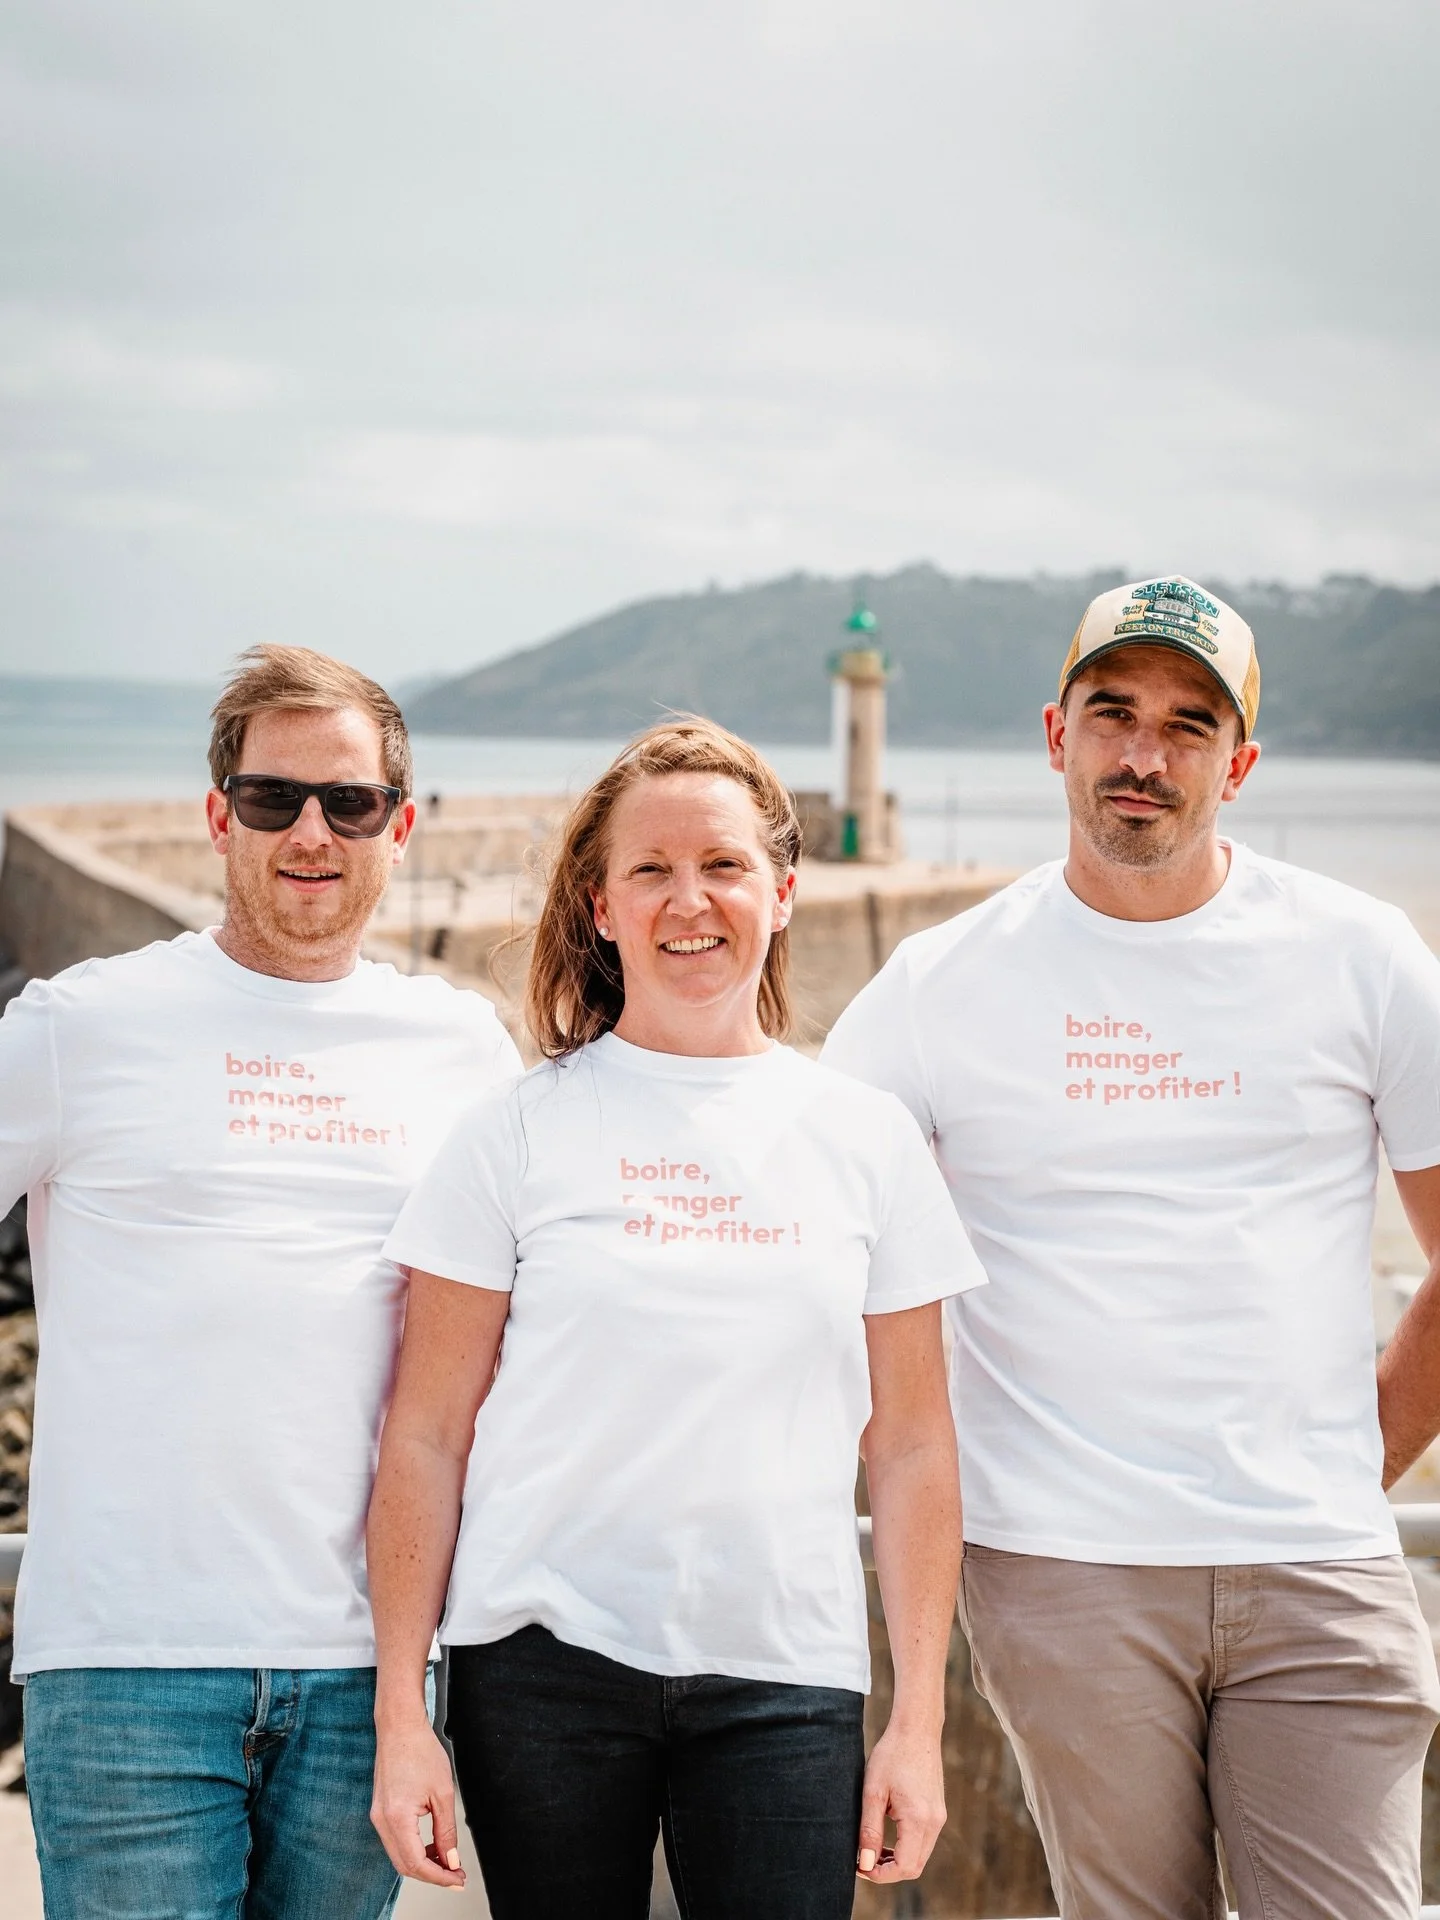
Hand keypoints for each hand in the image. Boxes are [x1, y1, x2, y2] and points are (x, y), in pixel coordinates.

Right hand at [371, 1717, 466, 1888]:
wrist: (400, 1727)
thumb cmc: (420, 1750)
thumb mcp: (443, 1792)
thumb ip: (446, 1831)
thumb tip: (451, 1859)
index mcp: (396, 1818)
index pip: (416, 1864)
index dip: (439, 1877)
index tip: (457, 1880)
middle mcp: (382, 1821)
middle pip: (405, 1865)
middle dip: (432, 1874)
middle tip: (456, 1876)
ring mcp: (378, 1817)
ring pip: (399, 1856)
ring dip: (423, 1863)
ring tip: (448, 1861)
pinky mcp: (380, 1811)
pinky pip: (395, 1841)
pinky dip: (414, 1849)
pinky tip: (431, 1845)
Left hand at [855, 1719, 945, 1884]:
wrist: (916, 1729)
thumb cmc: (891, 1755)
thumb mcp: (873, 1792)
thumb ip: (870, 1831)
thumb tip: (865, 1864)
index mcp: (919, 1819)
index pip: (904, 1867)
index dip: (881, 1875)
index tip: (859, 1866)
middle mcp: (934, 1822)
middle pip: (914, 1867)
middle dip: (888, 1871)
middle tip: (863, 1860)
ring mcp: (939, 1817)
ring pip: (920, 1856)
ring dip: (897, 1860)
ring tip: (872, 1849)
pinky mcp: (938, 1811)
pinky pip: (924, 1841)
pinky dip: (907, 1847)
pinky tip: (888, 1836)